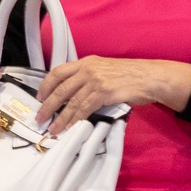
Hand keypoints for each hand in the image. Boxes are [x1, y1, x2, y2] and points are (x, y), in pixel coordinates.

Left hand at [34, 57, 190, 133]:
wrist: (150, 77)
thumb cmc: (130, 75)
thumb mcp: (104, 69)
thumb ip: (88, 77)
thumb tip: (73, 95)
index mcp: (86, 62)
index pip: (58, 72)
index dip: (46, 85)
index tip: (40, 97)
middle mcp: (87, 69)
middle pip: (60, 88)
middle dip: (47, 105)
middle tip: (40, 117)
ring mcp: (95, 80)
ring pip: (71, 102)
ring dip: (60, 117)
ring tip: (53, 128)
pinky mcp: (104, 93)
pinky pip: (84, 108)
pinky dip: (75, 119)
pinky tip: (70, 126)